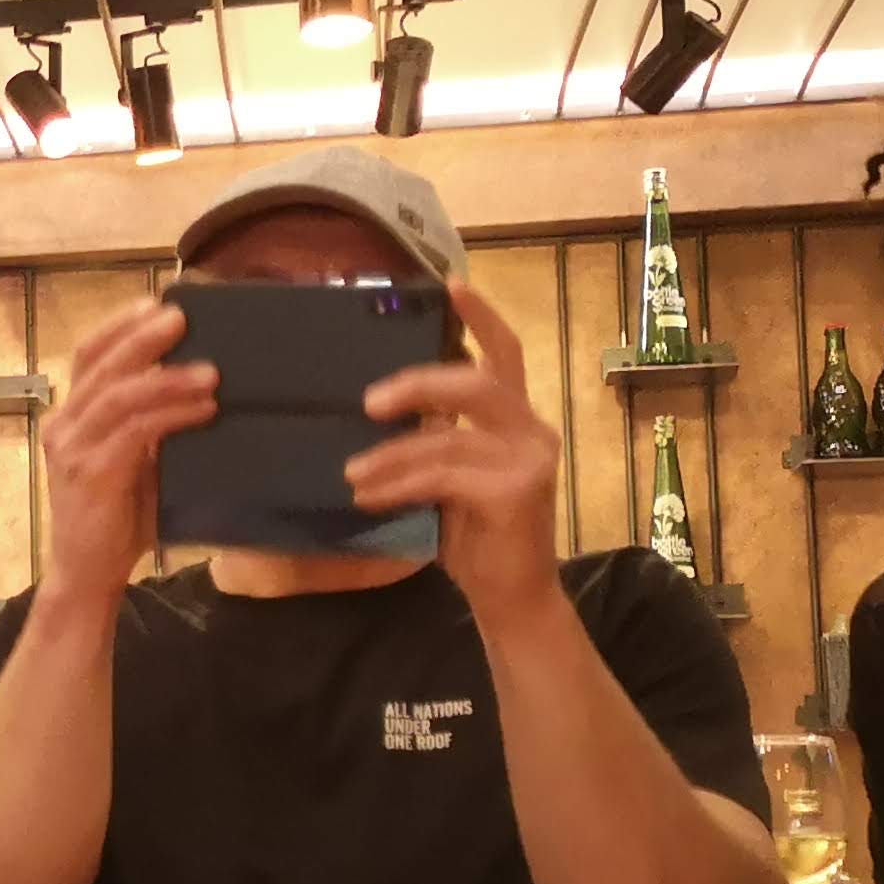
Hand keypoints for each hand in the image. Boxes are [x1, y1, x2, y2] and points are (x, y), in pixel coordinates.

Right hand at [38, 301, 215, 611]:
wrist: (87, 574)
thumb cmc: (117, 518)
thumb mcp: (134, 460)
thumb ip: (149, 424)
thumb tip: (201, 385)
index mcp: (69, 416)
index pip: (87, 355)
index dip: (120, 326)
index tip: (157, 304)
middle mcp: (63, 425)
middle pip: (100, 364)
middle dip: (143, 337)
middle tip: (183, 318)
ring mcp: (72, 449)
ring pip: (119, 395)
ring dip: (168, 378)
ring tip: (211, 372)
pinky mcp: (91, 474)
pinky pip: (134, 432)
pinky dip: (171, 415)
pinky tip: (202, 409)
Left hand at [349, 281, 564, 625]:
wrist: (510, 597)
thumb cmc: (472, 535)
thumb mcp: (446, 476)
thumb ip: (432, 438)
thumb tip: (373, 409)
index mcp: (514, 419)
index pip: (505, 354)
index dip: (481, 317)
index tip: (450, 285)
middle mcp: (532, 430)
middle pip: (477, 381)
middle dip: (418, 384)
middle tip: (368, 403)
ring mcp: (531, 459)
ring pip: (450, 435)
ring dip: (391, 453)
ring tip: (351, 472)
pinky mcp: (519, 491)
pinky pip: (445, 474)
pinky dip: (400, 483)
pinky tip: (369, 497)